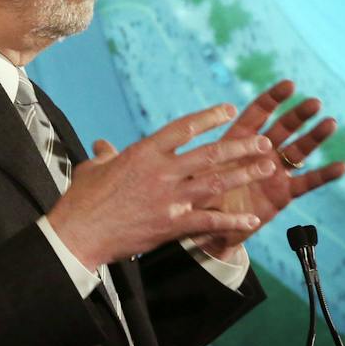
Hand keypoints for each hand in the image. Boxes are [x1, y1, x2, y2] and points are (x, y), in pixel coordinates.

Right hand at [47, 103, 275, 268]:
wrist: (77, 236)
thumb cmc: (82, 201)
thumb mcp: (94, 169)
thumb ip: (106, 155)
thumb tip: (104, 145)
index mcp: (145, 152)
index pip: (184, 127)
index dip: (209, 117)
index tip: (229, 109)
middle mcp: (162, 172)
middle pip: (211, 154)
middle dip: (241, 146)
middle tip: (264, 142)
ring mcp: (169, 198)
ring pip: (216, 182)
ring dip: (244, 175)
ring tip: (267, 169)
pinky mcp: (171, 225)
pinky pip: (208, 221)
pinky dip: (231, 221)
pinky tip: (250, 221)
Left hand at [193, 81, 344, 257]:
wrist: (209, 228)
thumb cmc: (198, 197)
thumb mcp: (196, 178)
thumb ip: (202, 167)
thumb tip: (197, 158)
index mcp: (238, 140)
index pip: (257, 114)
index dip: (273, 99)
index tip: (289, 84)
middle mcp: (260, 151)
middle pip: (283, 127)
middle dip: (298, 114)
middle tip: (314, 103)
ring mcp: (274, 170)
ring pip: (299, 149)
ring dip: (315, 136)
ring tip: (330, 123)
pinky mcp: (284, 192)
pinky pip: (307, 182)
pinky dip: (324, 175)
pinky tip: (342, 167)